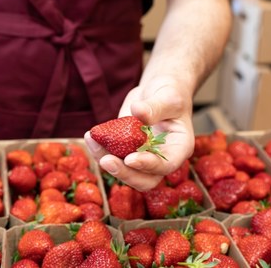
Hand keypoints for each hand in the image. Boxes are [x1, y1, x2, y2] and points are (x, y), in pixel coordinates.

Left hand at [84, 76, 194, 190]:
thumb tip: (138, 112)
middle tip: (106, 160)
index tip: (130, 158)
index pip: (166, 165)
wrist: (157, 90)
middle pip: (145, 179)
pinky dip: (100, 150)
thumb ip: (155, 107)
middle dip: (124, 173)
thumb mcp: (168, 96)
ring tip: (91, 140)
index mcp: (179, 148)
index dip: (148, 166)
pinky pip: (112, 157)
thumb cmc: (170, 92)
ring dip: (106, 160)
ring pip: (125, 171)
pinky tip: (90, 136)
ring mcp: (142, 157)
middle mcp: (161, 158)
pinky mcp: (126, 151)